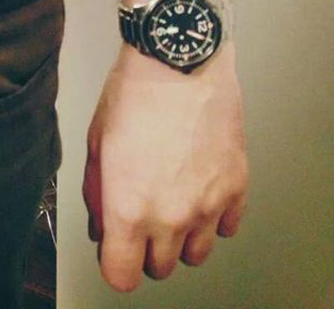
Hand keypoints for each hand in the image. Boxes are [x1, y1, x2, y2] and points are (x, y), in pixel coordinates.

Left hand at [82, 38, 248, 291]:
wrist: (179, 59)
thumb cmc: (137, 91)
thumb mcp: (98, 142)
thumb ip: (98, 191)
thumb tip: (102, 219)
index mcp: (129, 208)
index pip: (122, 275)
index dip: (116, 263)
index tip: (116, 249)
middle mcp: (170, 215)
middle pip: (160, 267)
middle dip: (146, 249)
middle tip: (142, 219)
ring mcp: (207, 204)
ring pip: (196, 254)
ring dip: (182, 238)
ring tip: (173, 205)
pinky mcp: (235, 186)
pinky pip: (227, 226)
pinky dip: (214, 217)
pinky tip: (200, 192)